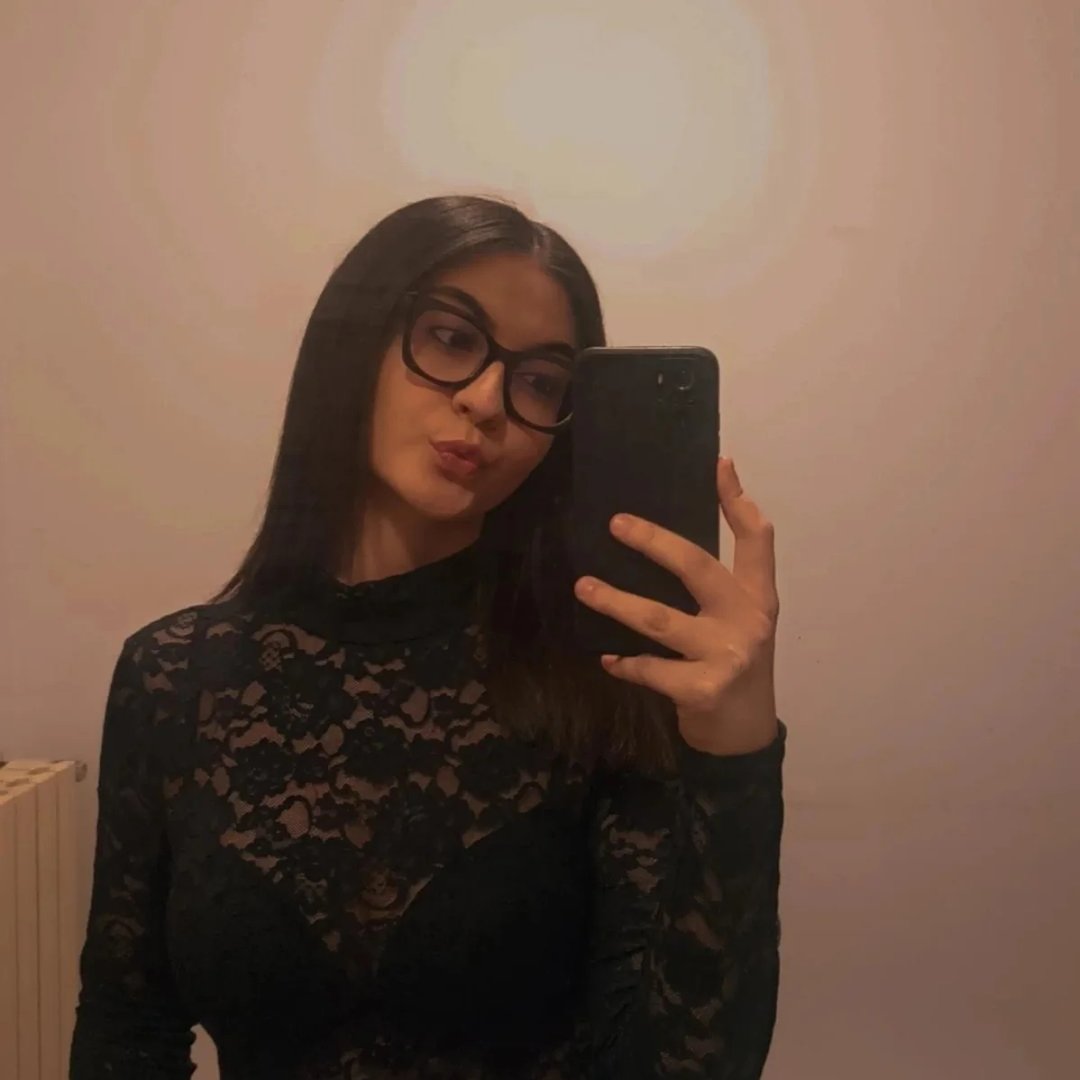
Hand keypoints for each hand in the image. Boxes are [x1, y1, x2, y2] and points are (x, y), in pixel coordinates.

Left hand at [574, 457, 779, 756]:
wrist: (745, 735)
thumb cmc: (732, 667)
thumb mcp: (739, 621)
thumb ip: (718, 586)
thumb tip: (663, 543)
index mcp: (759, 597)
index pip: (756, 539)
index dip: (737, 501)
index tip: (718, 464)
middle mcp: (748, 619)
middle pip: (696, 566)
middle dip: (653, 542)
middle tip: (615, 524)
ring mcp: (727, 654)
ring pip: (659, 619)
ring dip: (616, 601)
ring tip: (583, 586)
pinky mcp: (702, 688)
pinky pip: (650, 668)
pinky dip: (624, 663)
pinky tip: (607, 659)